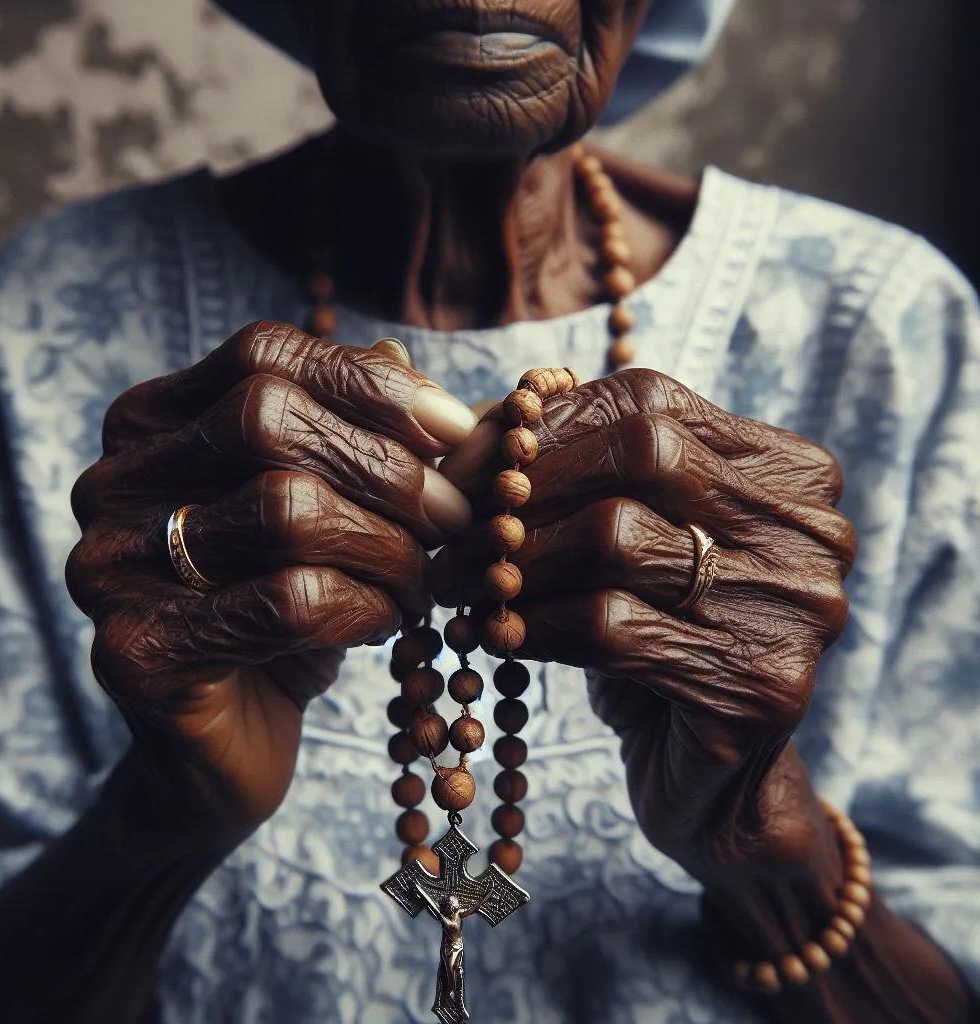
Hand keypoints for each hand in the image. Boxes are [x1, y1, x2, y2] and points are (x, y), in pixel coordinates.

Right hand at [67, 322, 474, 831]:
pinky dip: (365, 607)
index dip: (370, 382)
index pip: (263, 356)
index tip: (457, 429)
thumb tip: (411, 369)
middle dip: (390, 470)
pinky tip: (388, 622)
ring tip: (423, 581)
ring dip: (389, 547)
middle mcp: (114, 481)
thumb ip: (354, 436)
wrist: (230, 739)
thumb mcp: (323, 511)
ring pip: (285, 510)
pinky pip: (286, 603)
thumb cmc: (282, 611)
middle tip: (455, 519)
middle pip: (270, 421)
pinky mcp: (135, 650)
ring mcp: (110, 565)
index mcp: (152, 424)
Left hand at [432, 368, 853, 881]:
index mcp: (786, 471)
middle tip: (453, 530)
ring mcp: (798, 606)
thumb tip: (482, 421)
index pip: (649, 402)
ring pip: (618, 537)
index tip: (465, 468)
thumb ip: (582, 472)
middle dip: (526, 488)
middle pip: (639, 454)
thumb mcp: (629, 541)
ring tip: (460, 586)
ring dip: (515, 562)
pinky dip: (533, 625)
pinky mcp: (763, 685)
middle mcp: (809, 529)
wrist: (713, 780)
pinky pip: (611, 627)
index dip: (544, 426)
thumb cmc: (659, 642)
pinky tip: (494, 635)